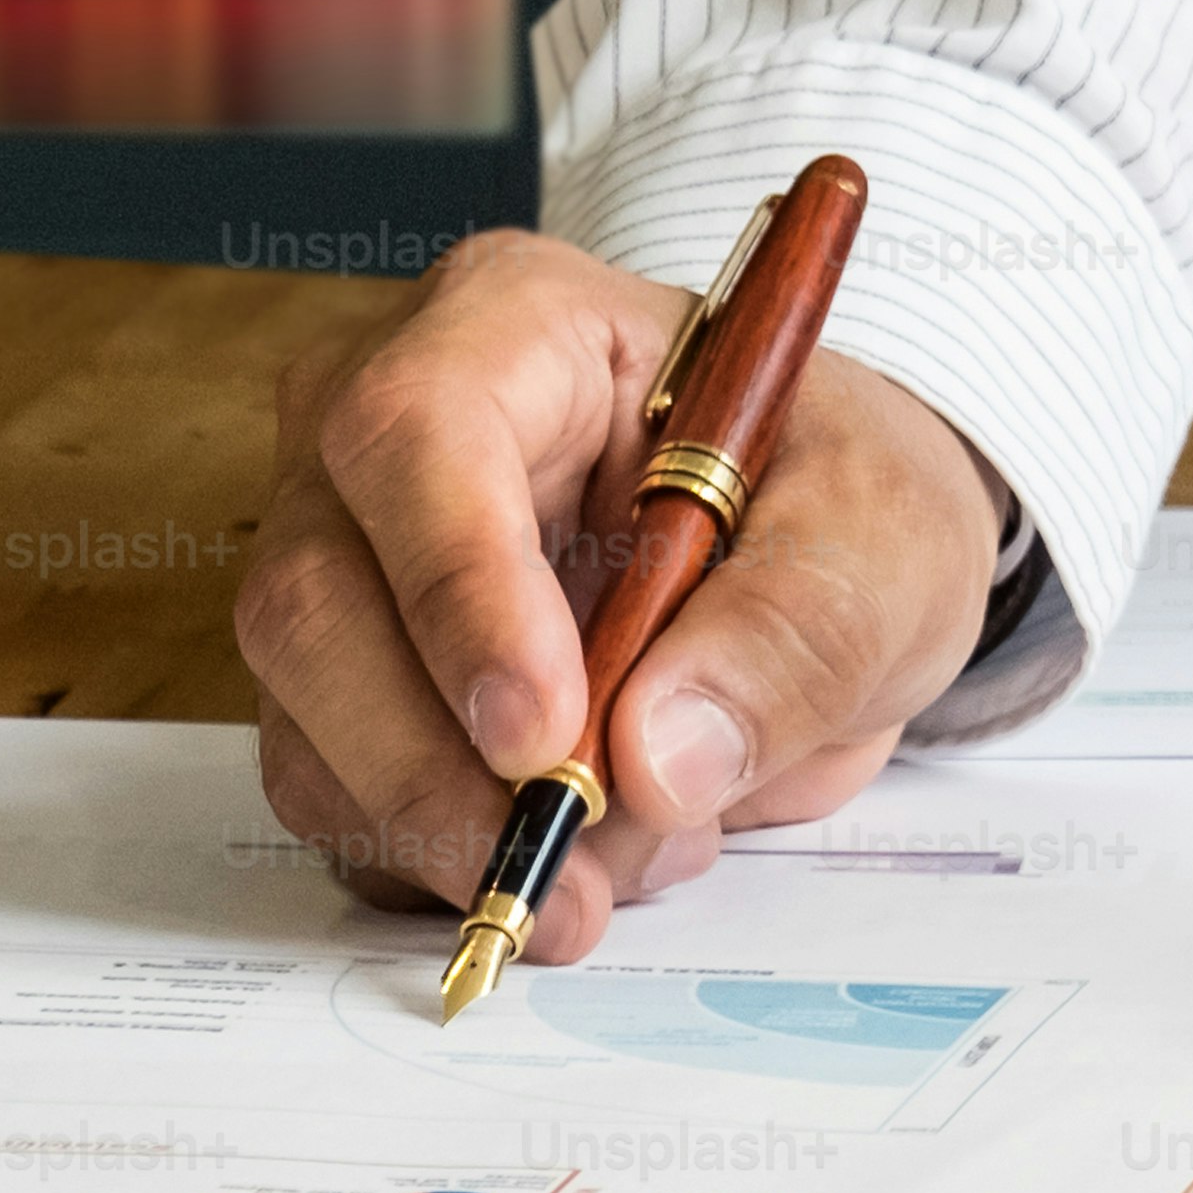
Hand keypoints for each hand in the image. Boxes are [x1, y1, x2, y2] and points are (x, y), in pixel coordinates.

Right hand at [238, 227, 1006, 966]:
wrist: (824, 557)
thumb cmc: (836, 495)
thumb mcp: (885, 536)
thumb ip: (795, 632)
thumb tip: (655, 763)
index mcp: (514, 323)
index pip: (421, 430)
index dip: (461, 589)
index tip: (542, 735)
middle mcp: (379, 431)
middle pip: (316, 600)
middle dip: (439, 767)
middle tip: (579, 869)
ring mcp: (340, 560)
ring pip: (306, 724)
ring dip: (455, 831)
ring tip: (636, 856)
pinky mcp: (337, 684)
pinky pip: (335, 798)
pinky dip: (445, 859)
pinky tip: (586, 858)